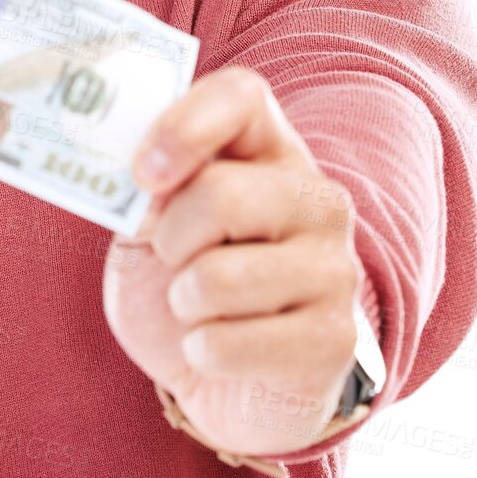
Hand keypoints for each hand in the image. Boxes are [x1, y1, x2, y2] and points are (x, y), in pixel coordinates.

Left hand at [102, 66, 364, 458]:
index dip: (183, 125)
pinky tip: (219, 349)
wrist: (219, 382)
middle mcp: (318, 200)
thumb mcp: (146, 224)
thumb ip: (142, 189)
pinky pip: (228, 344)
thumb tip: (141, 180)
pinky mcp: (334, 343)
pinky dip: (200, 352)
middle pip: (221, 194)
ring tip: (198, 307)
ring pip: (219, 278)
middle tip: (170, 258)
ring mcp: (335, 270)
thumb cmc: (178, 282)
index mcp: (269, 150)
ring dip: (182, 302)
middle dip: (168, 238)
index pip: (241, 95)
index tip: (141, 174)